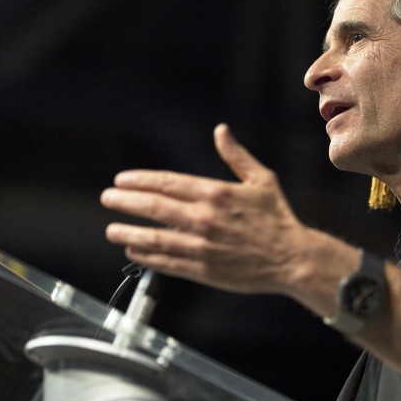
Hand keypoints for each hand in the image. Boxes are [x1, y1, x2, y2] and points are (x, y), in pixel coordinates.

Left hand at [100, 123, 353, 311]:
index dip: (139, 181)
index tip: (121, 180)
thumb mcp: (261, 179)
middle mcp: (204, 218)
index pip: (166, 183)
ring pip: (155, 237)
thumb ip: (236, 156)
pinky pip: (167, 262)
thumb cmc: (277, 217)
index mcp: (215, 193)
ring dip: (128, 231)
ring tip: (111, 229)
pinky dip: (147, 256)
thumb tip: (221, 131)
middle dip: (125, 201)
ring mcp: (201, 245)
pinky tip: (134, 250)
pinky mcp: (203, 269)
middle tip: (108, 198)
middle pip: (154, 207)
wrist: (292, 258)